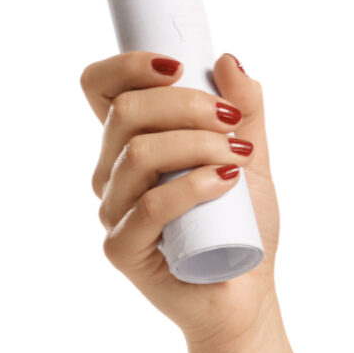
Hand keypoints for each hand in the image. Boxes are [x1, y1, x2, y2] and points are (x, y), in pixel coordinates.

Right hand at [81, 51, 278, 352]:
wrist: (247, 292)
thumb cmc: (242, 225)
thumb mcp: (252, 156)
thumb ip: (245, 110)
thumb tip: (228, 60)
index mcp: (131, 143)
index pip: (101, 89)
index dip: (127, 67)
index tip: (178, 65)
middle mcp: (113, 174)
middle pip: (126, 113)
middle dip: (185, 105)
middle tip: (232, 121)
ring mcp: (113, 212)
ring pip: (138, 154)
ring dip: (196, 144)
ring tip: (239, 158)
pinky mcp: (123, 249)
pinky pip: (148, 207)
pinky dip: (191, 187)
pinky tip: (226, 181)